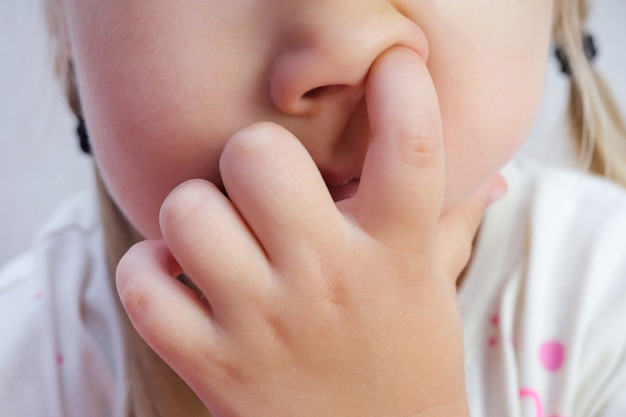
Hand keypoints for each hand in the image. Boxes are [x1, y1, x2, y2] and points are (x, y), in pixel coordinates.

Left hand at [116, 46, 504, 416]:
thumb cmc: (404, 363)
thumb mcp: (433, 290)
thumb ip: (453, 225)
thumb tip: (492, 176)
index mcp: (395, 253)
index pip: (412, 147)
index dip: (404, 87)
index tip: (392, 67)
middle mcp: (329, 279)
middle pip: (257, 154)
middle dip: (252, 155)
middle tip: (264, 189)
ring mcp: (265, 325)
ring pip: (188, 211)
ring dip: (194, 213)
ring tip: (218, 240)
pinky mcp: (214, 368)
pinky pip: (143, 285)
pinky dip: (148, 272)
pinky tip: (180, 280)